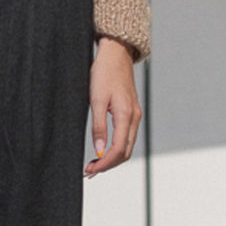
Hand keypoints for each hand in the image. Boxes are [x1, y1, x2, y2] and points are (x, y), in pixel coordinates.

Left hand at [86, 38, 139, 175]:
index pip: (118, 150)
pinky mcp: (132, 112)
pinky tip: (103, 150)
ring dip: (112, 158)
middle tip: (89, 171)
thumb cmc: (104, 73)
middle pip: (125, 152)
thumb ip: (98, 126)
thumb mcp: (96, 99)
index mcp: (126, 116)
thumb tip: (99, 151)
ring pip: (127, 146)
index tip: (90, 170)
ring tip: (94, 164)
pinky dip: (116, 148)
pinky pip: (127, 137)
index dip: (104, 164)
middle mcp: (134, 118)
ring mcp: (135, 116)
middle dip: (108, 165)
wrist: (116, 55)